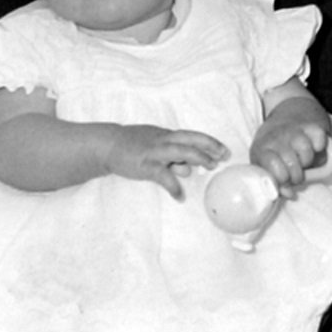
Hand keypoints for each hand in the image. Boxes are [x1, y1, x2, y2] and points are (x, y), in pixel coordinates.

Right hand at [106, 125, 227, 199]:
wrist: (108, 145)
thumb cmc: (132, 145)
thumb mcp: (155, 145)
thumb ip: (172, 156)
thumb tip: (188, 168)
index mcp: (167, 135)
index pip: (193, 135)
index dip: (209, 142)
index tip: (223, 150)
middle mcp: (164, 140)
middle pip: (192, 139)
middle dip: (210, 147)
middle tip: (223, 156)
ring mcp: (155, 151)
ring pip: (181, 151)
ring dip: (198, 158)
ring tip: (210, 167)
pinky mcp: (146, 165)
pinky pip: (163, 176)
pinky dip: (173, 186)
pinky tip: (179, 196)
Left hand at [250, 111, 329, 192]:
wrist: (288, 111)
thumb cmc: (275, 145)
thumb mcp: (266, 162)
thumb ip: (274, 182)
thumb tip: (288, 194)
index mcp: (261, 149)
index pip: (273, 169)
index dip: (283, 180)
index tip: (285, 180)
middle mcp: (276, 138)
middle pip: (291, 164)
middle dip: (297, 175)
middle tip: (296, 173)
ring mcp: (293, 130)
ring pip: (306, 153)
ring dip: (308, 161)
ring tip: (303, 160)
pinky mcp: (310, 125)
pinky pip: (319, 141)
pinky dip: (320, 146)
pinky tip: (313, 147)